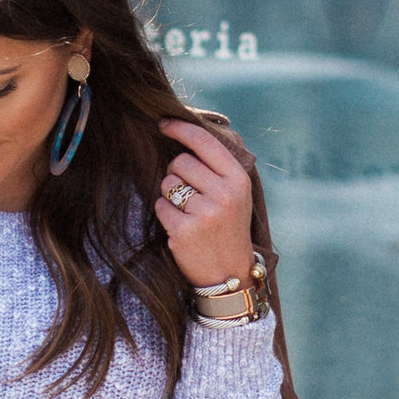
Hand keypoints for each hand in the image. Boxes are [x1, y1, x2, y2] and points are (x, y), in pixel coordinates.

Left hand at [152, 117, 252, 290]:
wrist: (230, 275)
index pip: (203, 141)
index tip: (162, 123)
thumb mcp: (236, 194)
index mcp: (238, 179)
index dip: (179, 128)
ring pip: (168, 184)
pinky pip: (160, 206)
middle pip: (180, 162)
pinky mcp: (184, 231)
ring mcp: (204, 213)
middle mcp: (224, 194)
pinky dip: (166, 214)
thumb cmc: (229, 228)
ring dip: (171, 195)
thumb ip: (217, 167)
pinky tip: (182, 227)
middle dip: (177, 174)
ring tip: (189, 213)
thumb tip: (184, 135)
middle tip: (190, 195)